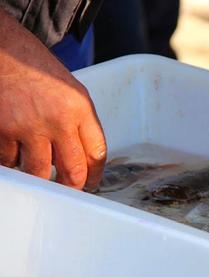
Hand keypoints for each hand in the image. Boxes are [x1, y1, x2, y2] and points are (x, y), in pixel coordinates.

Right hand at [0, 8, 106, 189]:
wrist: (7, 54)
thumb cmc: (40, 72)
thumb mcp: (74, 94)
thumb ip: (81, 125)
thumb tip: (83, 159)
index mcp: (80, 109)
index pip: (97, 153)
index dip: (96, 174)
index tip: (93, 182)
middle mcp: (57, 120)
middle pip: (73, 170)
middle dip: (73, 186)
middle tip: (70, 188)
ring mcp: (28, 127)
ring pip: (40, 173)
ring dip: (43, 178)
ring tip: (43, 174)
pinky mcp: (3, 132)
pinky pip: (12, 162)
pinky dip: (15, 163)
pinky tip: (18, 154)